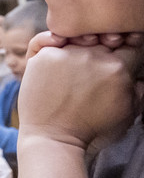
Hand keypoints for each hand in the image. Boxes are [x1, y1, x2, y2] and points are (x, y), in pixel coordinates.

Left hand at [18, 31, 143, 149]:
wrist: (54, 139)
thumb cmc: (90, 129)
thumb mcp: (127, 112)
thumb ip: (138, 89)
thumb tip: (139, 74)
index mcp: (120, 68)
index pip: (129, 46)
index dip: (126, 48)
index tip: (119, 53)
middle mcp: (94, 57)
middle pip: (102, 40)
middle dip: (101, 48)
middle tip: (92, 63)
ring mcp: (68, 55)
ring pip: (76, 38)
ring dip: (76, 43)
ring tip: (72, 61)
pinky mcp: (43, 58)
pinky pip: (46, 39)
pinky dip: (49, 40)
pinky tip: (54, 47)